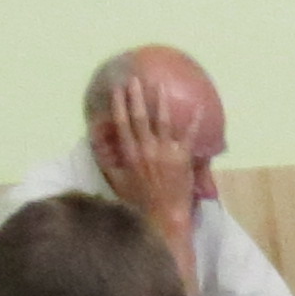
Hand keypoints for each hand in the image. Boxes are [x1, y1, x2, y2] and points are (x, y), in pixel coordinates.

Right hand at [94, 81, 200, 238]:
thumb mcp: (116, 180)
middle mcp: (146, 149)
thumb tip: (95, 140)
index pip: (121, 122)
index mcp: (129, 153)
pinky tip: (199, 106)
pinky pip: (189, 135)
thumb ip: (105, 159)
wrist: (164, 216)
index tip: (117, 88)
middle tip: (135, 79)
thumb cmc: (139, 201)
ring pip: (163, 121)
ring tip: (160, 85)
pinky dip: (194, 120)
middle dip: (136, 96)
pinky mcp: (183, 158)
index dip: (119, 104)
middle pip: (140, 117)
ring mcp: (165, 152)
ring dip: (161, 101)